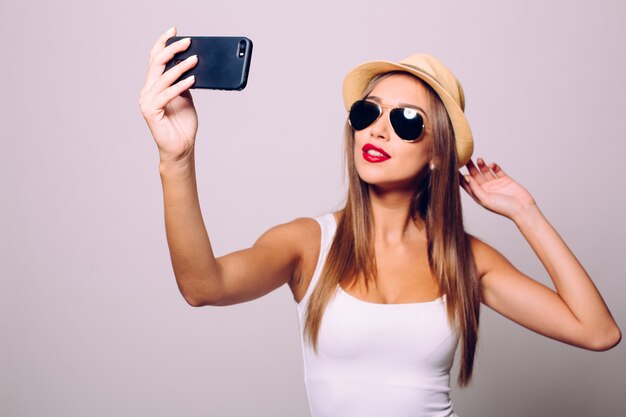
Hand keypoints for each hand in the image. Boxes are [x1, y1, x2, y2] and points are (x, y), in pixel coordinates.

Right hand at [139, 27, 198, 162]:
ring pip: (163, 77)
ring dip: (180, 67)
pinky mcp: (151, 111)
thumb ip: (184, 82)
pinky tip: (192, 79)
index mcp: (154, 86)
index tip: (174, 31)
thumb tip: (192, 62)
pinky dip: (180, 85)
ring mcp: (147, 101)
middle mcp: (147, 91)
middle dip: (172, 49)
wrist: (181, 148)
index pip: (156, 59)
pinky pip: (167, 94)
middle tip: (187, 41)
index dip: (163, 43)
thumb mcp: (186, 97)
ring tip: (195, 59)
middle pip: (156, 63)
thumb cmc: (183, 124)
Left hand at [459, 158, 536, 220]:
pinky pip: (497, 170)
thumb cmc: (503, 208)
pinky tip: (491, 164)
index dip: (460, 177)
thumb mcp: (485, 199)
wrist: (523, 208)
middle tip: (466, 158)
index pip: (467, 185)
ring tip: (479, 159)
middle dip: (470, 167)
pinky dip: (493, 166)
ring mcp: (495, 183)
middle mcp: (486, 189)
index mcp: (479, 195)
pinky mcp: (505, 179)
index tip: (453, 168)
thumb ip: (475, 188)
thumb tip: (465, 177)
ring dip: (481, 165)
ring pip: (485, 171)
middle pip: (475, 176)